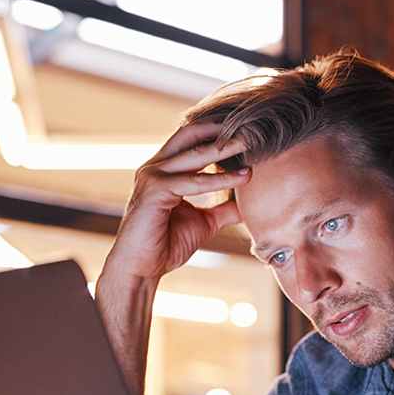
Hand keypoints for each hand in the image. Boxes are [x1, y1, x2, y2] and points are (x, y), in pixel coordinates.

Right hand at [96, 123, 249, 394]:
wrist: (140, 270)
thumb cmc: (165, 246)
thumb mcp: (202, 222)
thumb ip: (222, 208)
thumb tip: (248, 202)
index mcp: (164, 169)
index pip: (192, 138)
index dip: (218, 130)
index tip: (248, 126)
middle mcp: (156, 167)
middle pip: (191, 133)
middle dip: (222, 128)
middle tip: (252, 123)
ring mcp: (152, 176)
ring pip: (196, 154)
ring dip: (226, 147)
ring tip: (252, 143)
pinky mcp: (155, 192)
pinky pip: (194, 181)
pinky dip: (221, 178)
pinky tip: (244, 177)